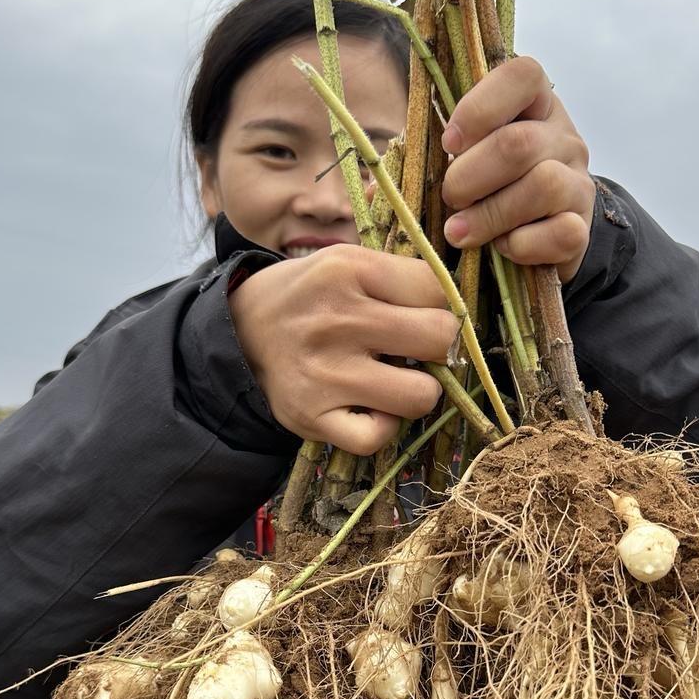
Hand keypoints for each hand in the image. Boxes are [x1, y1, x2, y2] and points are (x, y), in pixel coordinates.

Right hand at [229, 245, 458, 454]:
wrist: (238, 334)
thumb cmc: (307, 298)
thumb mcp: (343, 261)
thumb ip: (399, 275)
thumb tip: (460, 308)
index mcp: (348, 270)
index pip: (437, 290)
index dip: (439, 305)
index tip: (421, 314)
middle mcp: (338, 319)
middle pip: (440, 338)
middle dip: (439, 347)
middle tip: (416, 350)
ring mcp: (325, 373)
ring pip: (421, 396)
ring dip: (417, 391)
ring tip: (396, 381)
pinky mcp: (312, 417)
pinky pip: (378, 437)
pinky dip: (382, 427)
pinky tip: (372, 409)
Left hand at [440, 56, 594, 282]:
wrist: (543, 237)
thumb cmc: (491, 191)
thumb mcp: (461, 164)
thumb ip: (424, 163)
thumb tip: (374, 188)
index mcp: (533, 106)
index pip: (521, 75)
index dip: (480, 107)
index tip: (448, 143)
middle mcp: (563, 137)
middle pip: (518, 143)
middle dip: (470, 176)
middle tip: (450, 198)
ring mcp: (577, 183)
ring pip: (541, 185)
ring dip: (490, 214)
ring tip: (460, 232)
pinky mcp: (581, 229)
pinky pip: (560, 233)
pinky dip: (521, 245)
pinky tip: (502, 249)